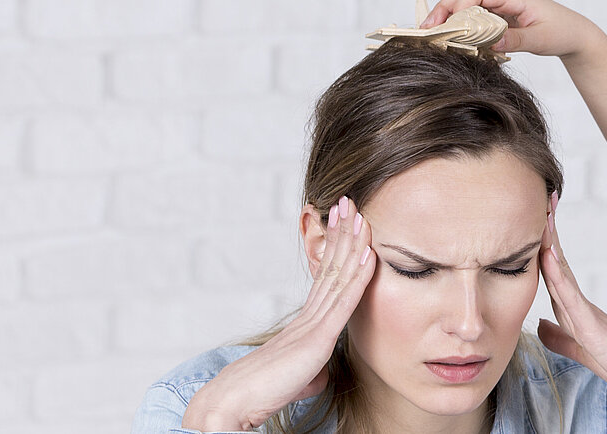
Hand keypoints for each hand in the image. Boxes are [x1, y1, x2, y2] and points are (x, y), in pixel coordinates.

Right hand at [181, 197, 376, 430]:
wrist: (235, 402)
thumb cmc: (262, 393)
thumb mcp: (297, 379)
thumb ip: (312, 370)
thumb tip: (318, 372)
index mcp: (305, 323)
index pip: (325, 279)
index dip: (337, 250)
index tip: (345, 225)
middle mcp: (309, 316)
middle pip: (330, 267)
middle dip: (342, 234)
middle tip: (349, 203)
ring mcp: (313, 324)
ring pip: (338, 276)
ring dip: (352, 243)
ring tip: (359, 213)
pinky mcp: (318, 338)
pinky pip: (344, 302)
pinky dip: (359, 276)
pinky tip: (370, 254)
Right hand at [423, 0, 606, 58]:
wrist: (573, 34)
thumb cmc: (561, 32)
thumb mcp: (542, 39)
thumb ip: (518, 40)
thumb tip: (492, 43)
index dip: (457, 6)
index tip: (445, 25)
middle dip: (444, 9)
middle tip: (428, 30)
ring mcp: (499, 5)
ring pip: (466, 4)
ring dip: (449, 17)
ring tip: (433, 34)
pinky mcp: (497, 16)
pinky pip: (473, 16)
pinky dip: (460, 25)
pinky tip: (450, 39)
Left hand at [535, 193, 606, 422]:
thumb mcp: (586, 352)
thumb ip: (563, 338)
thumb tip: (540, 324)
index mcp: (582, 313)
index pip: (557, 275)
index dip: (544, 249)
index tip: (537, 219)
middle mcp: (586, 309)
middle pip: (560, 266)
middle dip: (548, 234)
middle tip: (544, 198)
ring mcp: (592, 318)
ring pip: (564, 276)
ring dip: (551, 246)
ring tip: (544, 214)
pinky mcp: (596, 333)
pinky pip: (572, 302)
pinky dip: (558, 278)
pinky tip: (549, 257)